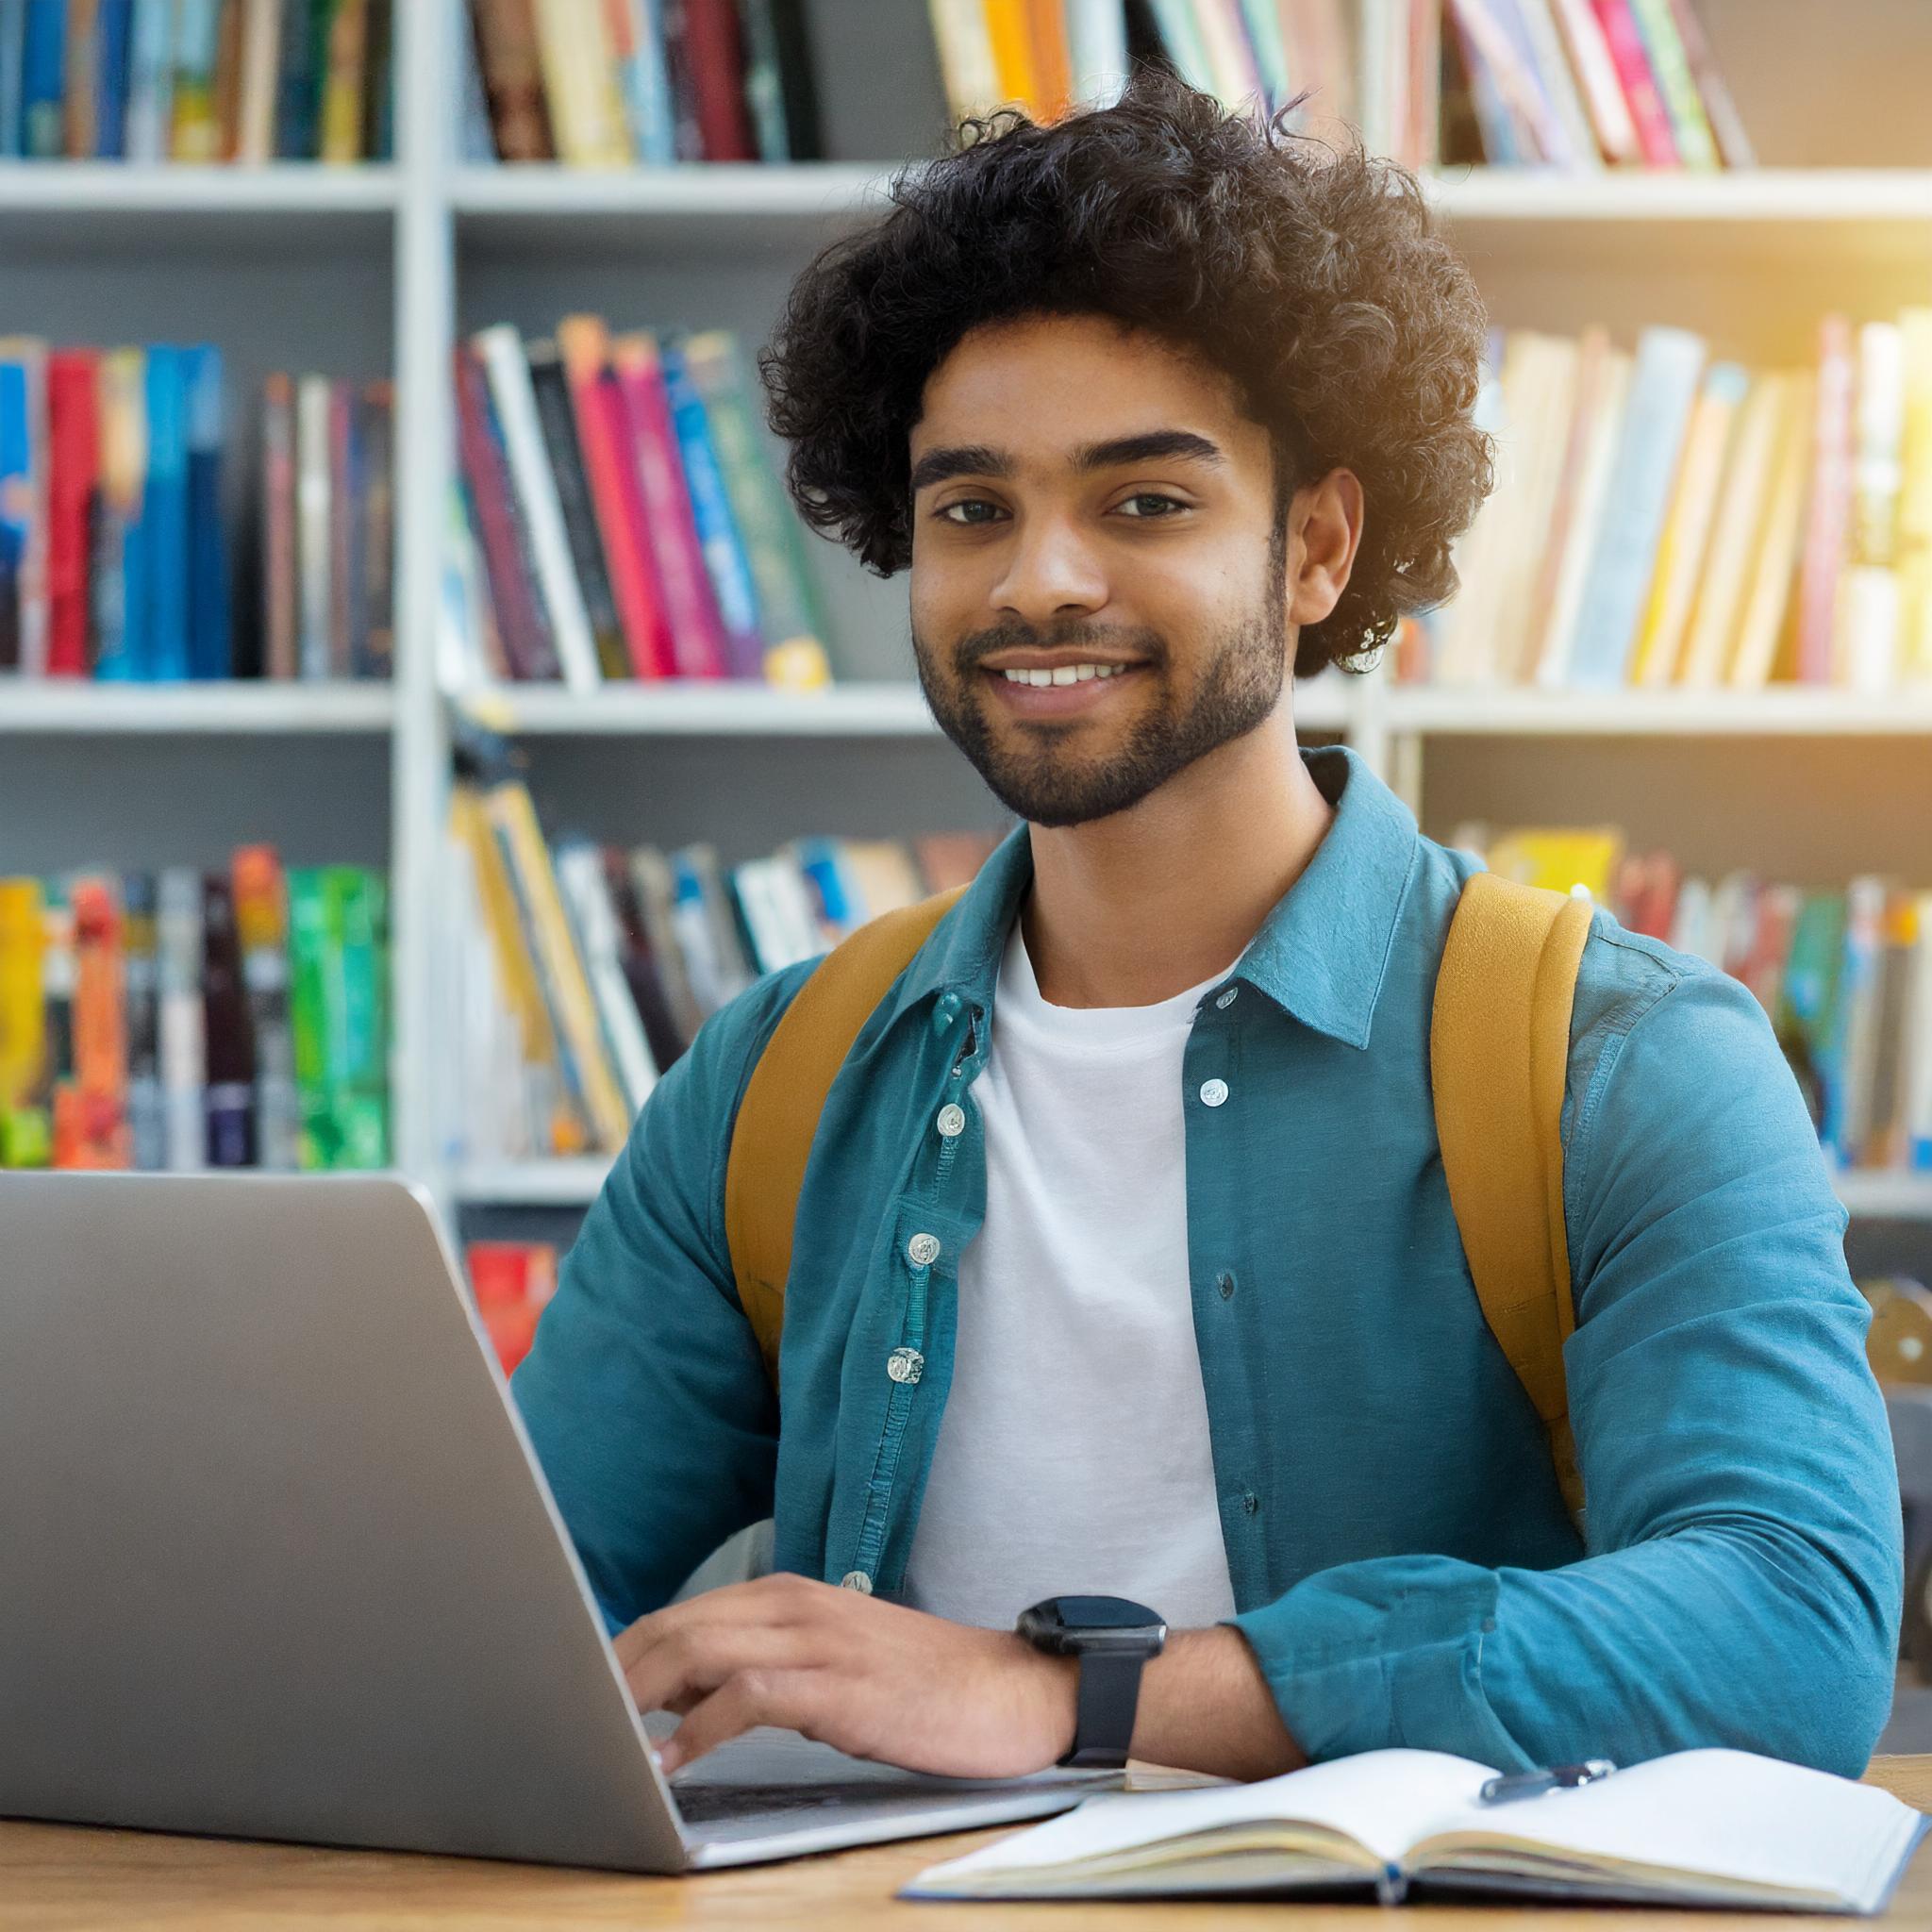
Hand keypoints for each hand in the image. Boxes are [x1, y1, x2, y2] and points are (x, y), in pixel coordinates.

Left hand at [613, 1573, 1077, 1777]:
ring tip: (600, 1736)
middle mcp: (798, 1606)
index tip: (580, 1694)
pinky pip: (748, 1697)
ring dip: (640, 1695)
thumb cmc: (924, 1685)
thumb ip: (763, 1668)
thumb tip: (681, 1697)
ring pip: (701, 1650)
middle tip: (569, 1719)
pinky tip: (671, 1761)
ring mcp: (820, 1642)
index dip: (623, 1652)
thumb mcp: (835, 1664)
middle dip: (614, 1673)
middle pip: (677, 1626)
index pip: (682, 1614)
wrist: (1014, 1692)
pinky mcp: (841, 1688)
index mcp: (791, 1596)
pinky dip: (698, 1728)